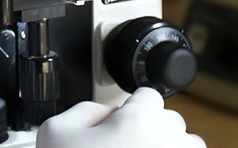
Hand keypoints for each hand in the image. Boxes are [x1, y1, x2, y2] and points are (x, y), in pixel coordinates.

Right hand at [37, 88, 204, 147]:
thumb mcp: (54, 132)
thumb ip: (84, 109)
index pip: (147, 95)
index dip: (129, 109)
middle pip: (168, 120)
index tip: (120, 124)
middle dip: (149, 131)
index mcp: (139, 120)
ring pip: (183, 146)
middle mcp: (170, 140)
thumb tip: (106, 111)